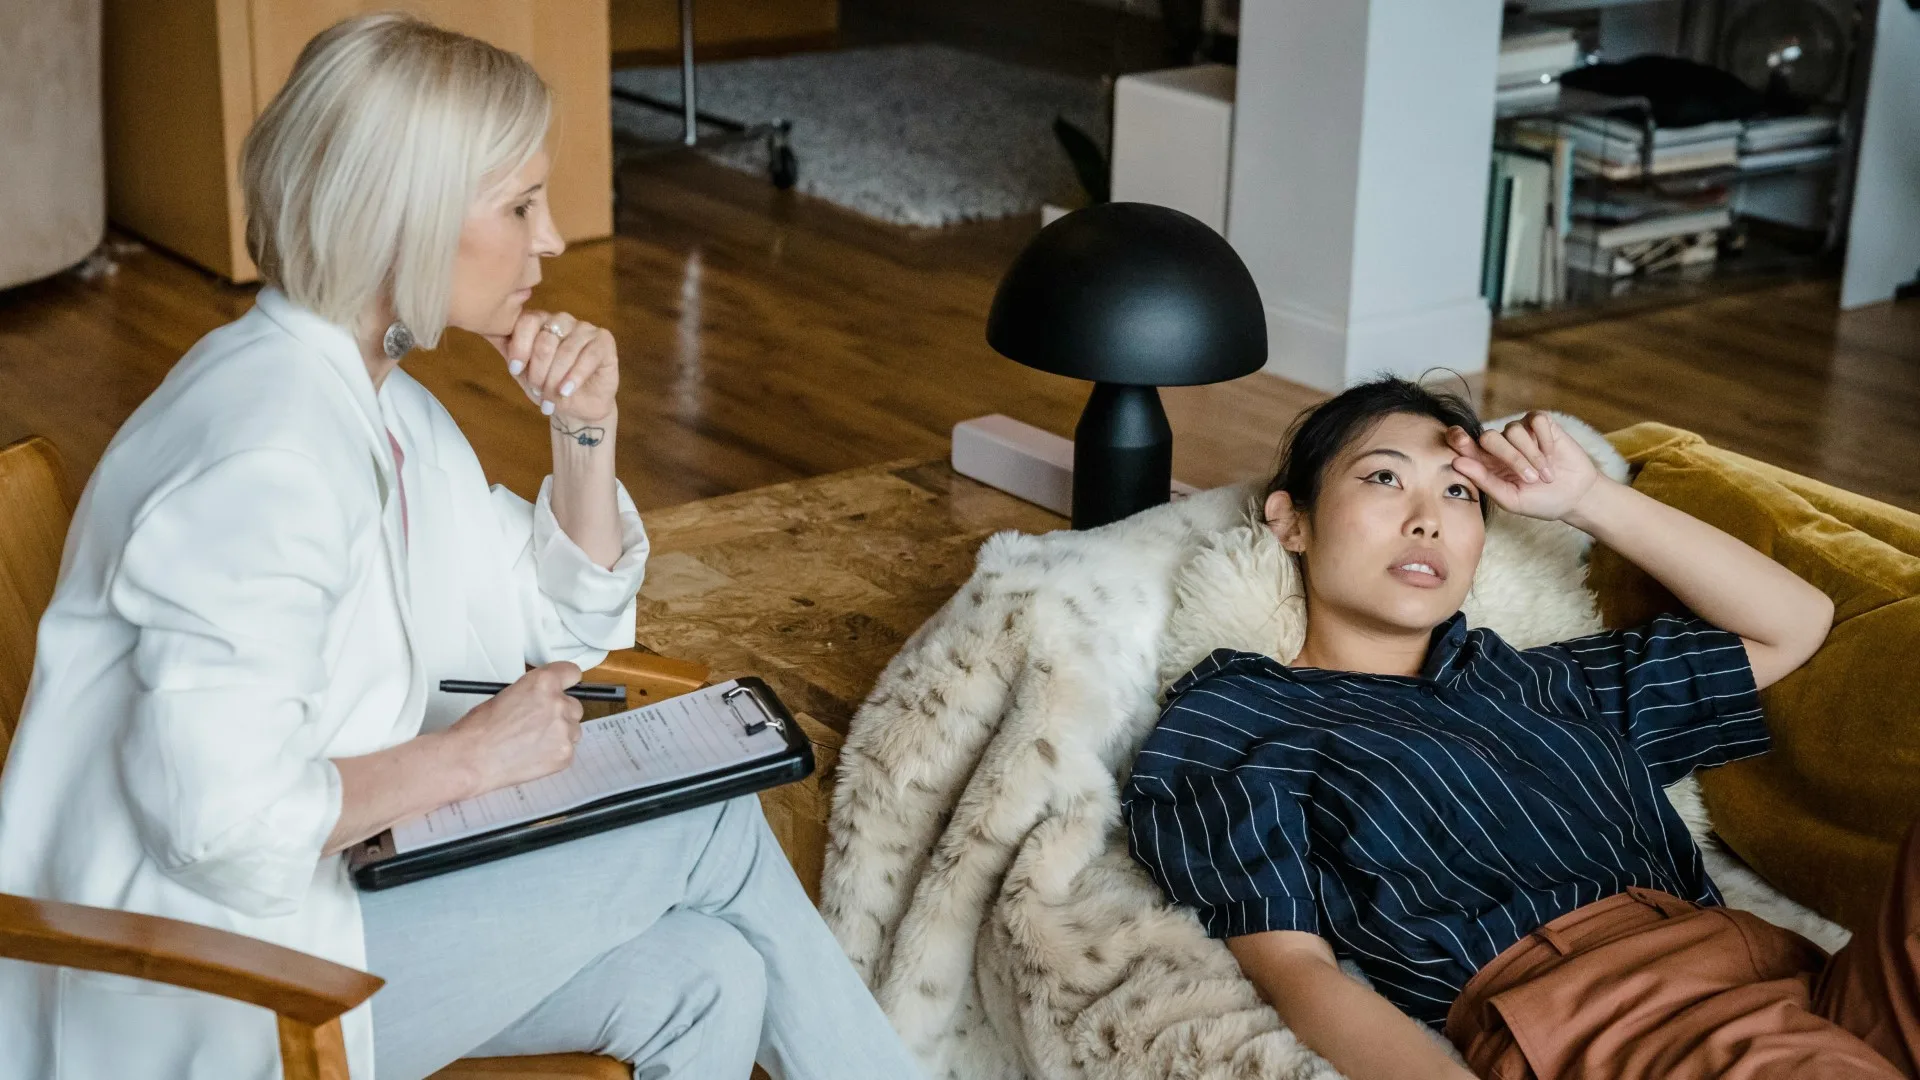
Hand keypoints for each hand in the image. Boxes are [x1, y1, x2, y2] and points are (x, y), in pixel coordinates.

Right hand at [442, 662, 584, 796]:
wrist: (473, 759)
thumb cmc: (480, 729)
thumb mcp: (506, 694)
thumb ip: (533, 693)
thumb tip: (542, 698)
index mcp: (543, 683)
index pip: (571, 672)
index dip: (566, 681)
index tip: (564, 687)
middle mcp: (558, 704)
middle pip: (574, 705)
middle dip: (560, 713)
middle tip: (538, 723)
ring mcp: (564, 730)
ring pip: (573, 729)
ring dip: (559, 734)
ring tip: (531, 742)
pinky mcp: (565, 754)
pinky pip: (568, 750)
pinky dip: (555, 753)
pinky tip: (533, 755)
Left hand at [485, 310, 619, 424]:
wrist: (577, 408)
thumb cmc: (548, 387)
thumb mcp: (523, 371)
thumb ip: (508, 349)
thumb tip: (484, 328)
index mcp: (541, 321)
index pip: (526, 322)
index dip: (520, 348)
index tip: (515, 370)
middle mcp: (563, 320)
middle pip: (545, 339)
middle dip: (539, 371)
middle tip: (538, 391)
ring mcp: (585, 329)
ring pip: (567, 350)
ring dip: (557, 378)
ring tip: (553, 397)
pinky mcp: (604, 341)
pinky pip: (589, 355)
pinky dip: (576, 376)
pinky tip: (567, 391)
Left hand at [1446, 411, 1602, 522]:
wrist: (1575, 497)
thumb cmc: (1539, 501)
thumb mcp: (1510, 498)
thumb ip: (1484, 481)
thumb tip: (1456, 462)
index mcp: (1485, 462)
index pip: (1463, 443)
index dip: (1457, 437)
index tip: (1458, 440)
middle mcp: (1500, 443)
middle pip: (1489, 437)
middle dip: (1510, 457)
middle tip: (1530, 479)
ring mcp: (1521, 431)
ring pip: (1514, 430)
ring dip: (1532, 455)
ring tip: (1546, 474)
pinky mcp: (1541, 423)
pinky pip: (1536, 421)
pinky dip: (1545, 441)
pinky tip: (1553, 455)